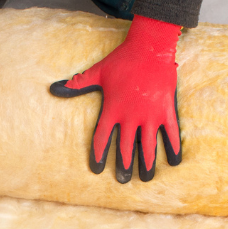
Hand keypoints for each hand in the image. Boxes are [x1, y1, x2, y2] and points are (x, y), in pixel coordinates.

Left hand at [49, 15, 182, 182]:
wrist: (150, 48)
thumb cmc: (122, 60)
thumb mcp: (97, 72)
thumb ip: (77, 84)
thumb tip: (54, 88)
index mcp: (112, 109)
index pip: (101, 138)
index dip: (98, 155)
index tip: (96, 169)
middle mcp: (130, 116)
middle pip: (124, 148)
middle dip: (122, 165)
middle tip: (122, 180)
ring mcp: (150, 115)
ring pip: (147, 146)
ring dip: (146, 164)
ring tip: (145, 178)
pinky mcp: (166, 110)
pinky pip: (171, 134)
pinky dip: (173, 148)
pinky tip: (174, 162)